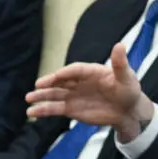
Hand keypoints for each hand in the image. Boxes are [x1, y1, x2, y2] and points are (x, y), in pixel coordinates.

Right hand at [26, 43, 152, 137]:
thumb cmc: (128, 90)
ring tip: (28, 99)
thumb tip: (119, 45)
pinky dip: (44, 110)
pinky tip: (32, 113)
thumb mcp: (126, 77)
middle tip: (37, 86)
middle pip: (60, 82)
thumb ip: (119, 63)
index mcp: (90, 71)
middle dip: (49, 84)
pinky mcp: (71, 109)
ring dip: (41, 97)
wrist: (128, 112)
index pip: (74, 71)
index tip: (55, 77)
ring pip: (54, 95)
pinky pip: (55, 109)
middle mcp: (78, 82)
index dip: (65, 74)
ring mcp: (73, 96)